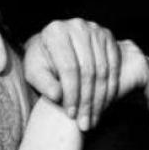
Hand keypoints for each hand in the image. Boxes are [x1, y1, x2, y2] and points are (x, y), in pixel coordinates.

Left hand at [24, 19, 148, 136]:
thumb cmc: (42, 62)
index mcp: (55, 32)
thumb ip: (43, 83)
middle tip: (85, 123)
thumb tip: (57, 96)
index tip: (71, 115)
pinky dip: (111, 88)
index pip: (69, 68)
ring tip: (94, 119)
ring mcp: (95, 29)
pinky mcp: (108, 37)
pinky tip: (105, 105)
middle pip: (88, 70)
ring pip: (103, 70)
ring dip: (100, 99)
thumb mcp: (34, 72)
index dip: (71, 94)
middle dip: (87, 101)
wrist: (53, 48)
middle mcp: (77, 26)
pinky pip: (114, 66)